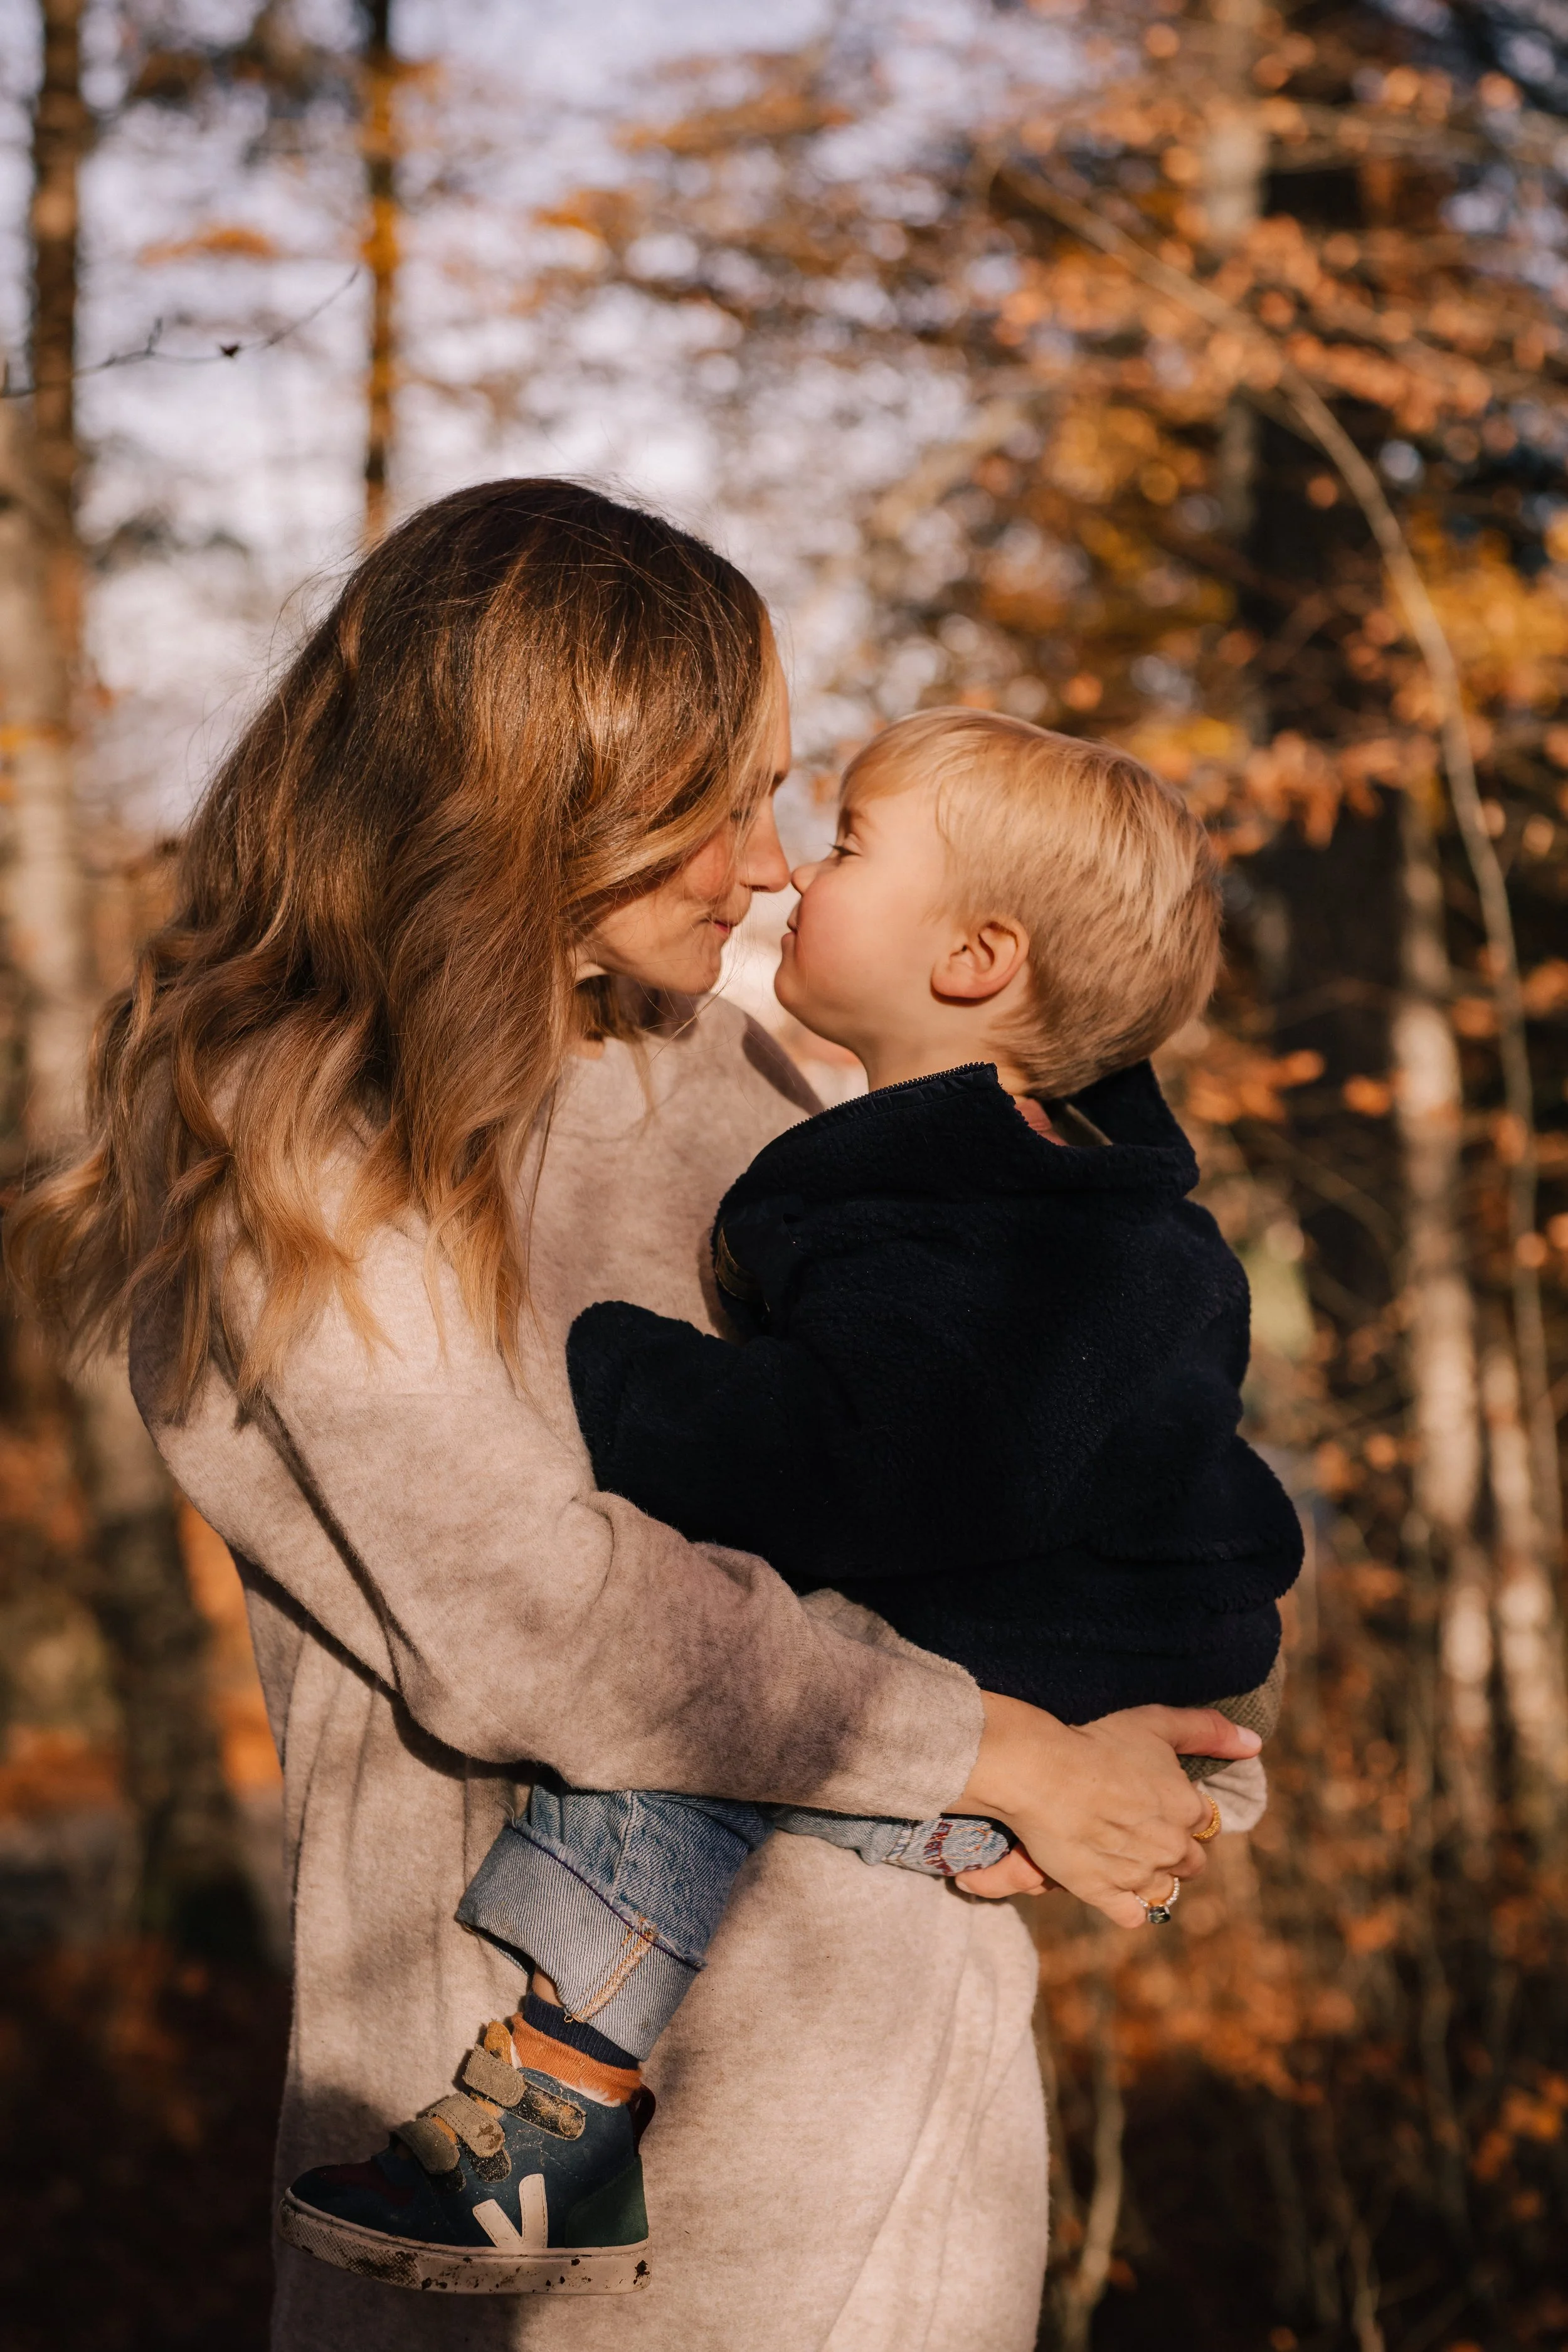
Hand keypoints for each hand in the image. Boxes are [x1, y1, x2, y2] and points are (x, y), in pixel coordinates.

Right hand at [948, 1693, 1258, 1928]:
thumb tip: (1254, 1743)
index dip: (1180, 1810)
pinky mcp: (1106, 1895)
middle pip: (1190, 1862)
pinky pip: (1133, 1914)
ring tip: (1121, 1851)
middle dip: (1171, 1848)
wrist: (1040, 1771)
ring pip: (1163, 1889)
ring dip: (1149, 1874)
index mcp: (1188, 1808)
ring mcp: (1140, 1875)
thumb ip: (1209, 1731)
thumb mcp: (1157, 1722)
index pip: (1203, 1823)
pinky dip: (1126, 1903)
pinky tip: (1111, 1882)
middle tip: (1138, 1826)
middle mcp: (1172, 1848)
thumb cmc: (1097, 1740)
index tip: (1153, 1799)